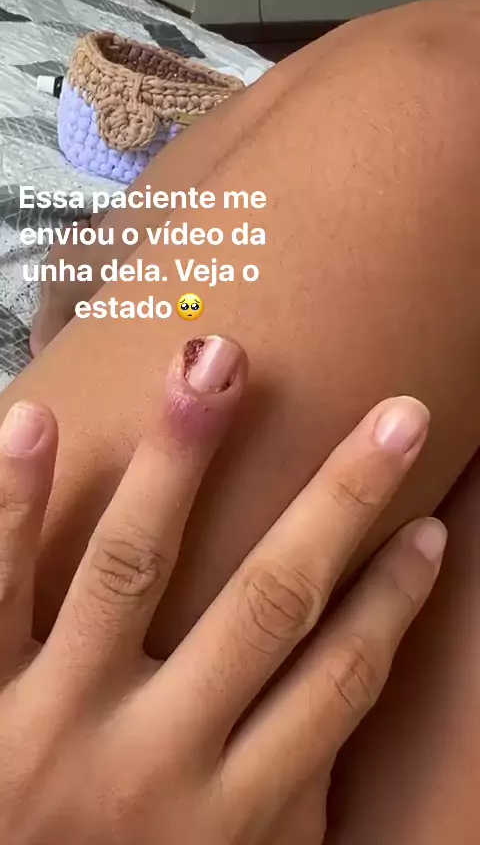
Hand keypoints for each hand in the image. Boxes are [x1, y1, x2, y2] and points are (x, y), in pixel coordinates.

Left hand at [0, 335, 445, 843]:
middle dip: (340, 502)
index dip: (393, 602)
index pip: (337, 685)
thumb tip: (319, 711)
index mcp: (223, 814)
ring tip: (217, 364)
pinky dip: (13, 503)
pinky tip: (35, 419)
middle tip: (397, 420)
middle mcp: (152, 761)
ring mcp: (53, 721)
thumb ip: (261, 805)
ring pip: (132, 565)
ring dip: (179, 458)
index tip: (430, 528)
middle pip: (269, 603)